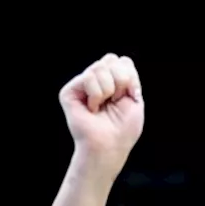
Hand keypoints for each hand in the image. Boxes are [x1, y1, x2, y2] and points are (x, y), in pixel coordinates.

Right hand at [59, 53, 144, 170]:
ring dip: (109, 90)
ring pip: (100, 67)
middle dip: (121, 82)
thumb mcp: (135, 98)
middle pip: (112, 59)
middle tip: (115, 102)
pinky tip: (92, 108)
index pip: (122, 61)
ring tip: (103, 107)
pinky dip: (96, 95)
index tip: (130, 97)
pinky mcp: (70, 91)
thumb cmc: (123, 129)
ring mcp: (82, 85)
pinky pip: (88, 77)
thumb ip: (129, 76)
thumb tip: (119, 61)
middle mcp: (96, 80)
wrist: (109, 146)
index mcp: (112, 81)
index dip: (130, 77)